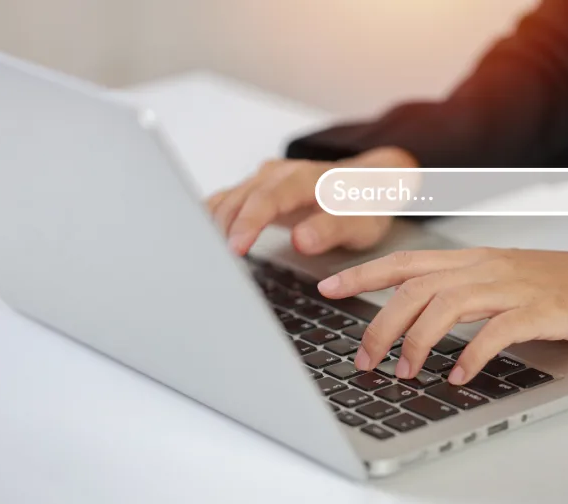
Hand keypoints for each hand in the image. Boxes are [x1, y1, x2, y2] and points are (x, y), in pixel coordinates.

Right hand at [206, 146, 417, 255]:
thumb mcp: (359, 223)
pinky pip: (226, 199)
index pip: (268, 197)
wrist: (367, 182)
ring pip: (228, 199)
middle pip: (240, 198)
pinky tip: (200, 240)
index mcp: (304, 178)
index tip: (235, 248)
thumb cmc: (361, 205)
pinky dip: (211, 218)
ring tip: (206, 260)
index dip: (249, 222)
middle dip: (224, 230)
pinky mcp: (255, 189)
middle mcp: (279, 174)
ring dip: (214, 227)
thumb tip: (301, 240)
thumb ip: (331, 229)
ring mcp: (264, 179)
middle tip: (215, 265)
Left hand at [317, 245, 567, 384]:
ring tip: (405, 373)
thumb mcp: (508, 282)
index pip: (407, 261)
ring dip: (419, 342)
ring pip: (448, 305)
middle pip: (417, 287)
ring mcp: (516, 286)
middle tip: (364, 359)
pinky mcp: (544, 309)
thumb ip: (466, 295)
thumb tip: (422, 321)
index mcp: (476, 259)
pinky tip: (459, 376)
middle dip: (380, 323)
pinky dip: (472, 355)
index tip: (329, 285)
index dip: (364, 272)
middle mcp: (489, 267)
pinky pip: (497, 331)